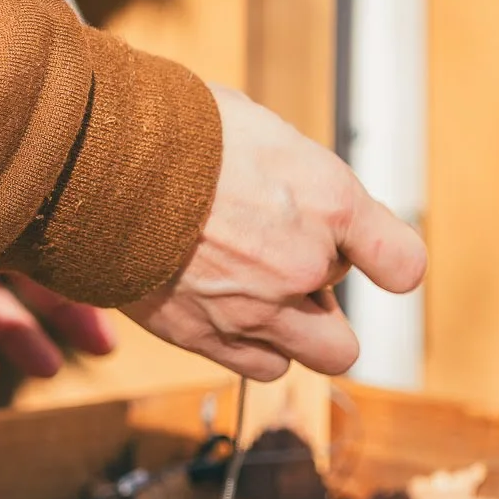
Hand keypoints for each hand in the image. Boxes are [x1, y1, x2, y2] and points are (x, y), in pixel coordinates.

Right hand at [122, 85, 426, 380]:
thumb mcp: (263, 133)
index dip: (389, 264)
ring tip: (253, 291)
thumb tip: (311, 199)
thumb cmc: (176, 133)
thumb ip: (303, 180)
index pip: (402, 263)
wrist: (96, 162)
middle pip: (351, 325)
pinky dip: (251, 346)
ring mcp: (257, 309)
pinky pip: (261, 366)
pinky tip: (223, 307)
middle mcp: (304, 264)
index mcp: (329, 200)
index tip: (376, 258)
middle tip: (288, 269)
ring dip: (295, 332)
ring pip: (317, 356)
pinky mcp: (207, 337)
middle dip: (324, 302)